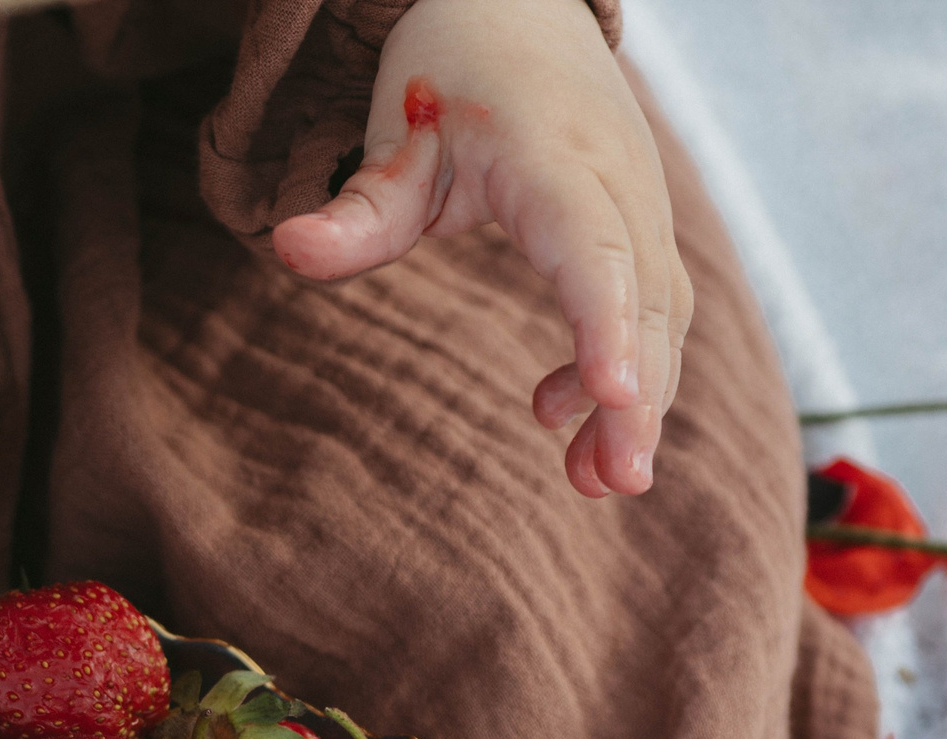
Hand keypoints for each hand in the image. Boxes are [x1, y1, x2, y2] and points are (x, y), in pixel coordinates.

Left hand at [270, 0, 688, 498]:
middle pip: (644, 297)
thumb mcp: (393, 132)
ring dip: (636, 398)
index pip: (593, 247)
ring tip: (593, 482)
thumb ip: (355, 207)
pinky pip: (649, 305)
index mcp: (554, 157)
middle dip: (636, 394)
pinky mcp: (638, 226)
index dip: (607, 321)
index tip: (615, 391)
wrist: (512, 8)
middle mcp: (617, 180)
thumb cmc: (445, 74)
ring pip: (659, 310)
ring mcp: (639, 202)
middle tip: (612, 484)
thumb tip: (287, 250)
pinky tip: (560, 415)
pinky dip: (622, 365)